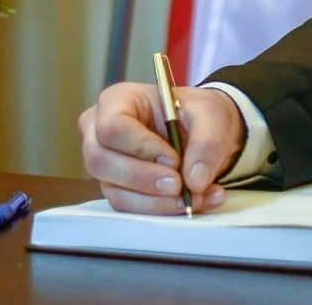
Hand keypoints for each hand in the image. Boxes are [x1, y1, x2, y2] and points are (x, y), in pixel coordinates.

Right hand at [79, 82, 245, 214]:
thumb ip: (207, 142)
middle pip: (101, 162)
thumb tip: (194, 182)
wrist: (204, 134)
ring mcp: (106, 164)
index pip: (112, 127)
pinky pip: (132, 208)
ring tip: (198, 196)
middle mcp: (100, 132)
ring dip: (159, 202)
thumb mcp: (211, 115)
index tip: (174, 160)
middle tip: (181, 186)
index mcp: (116, 100)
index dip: (140, 147)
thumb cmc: (198, 115)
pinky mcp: (117, 189)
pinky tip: (196, 201)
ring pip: (116, 193)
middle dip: (145, 180)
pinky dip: (164, 210)